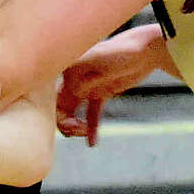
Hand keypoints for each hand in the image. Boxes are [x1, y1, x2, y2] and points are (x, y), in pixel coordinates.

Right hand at [56, 26, 162, 145]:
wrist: (145, 51)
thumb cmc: (119, 51)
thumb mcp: (97, 61)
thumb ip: (79, 74)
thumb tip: (69, 92)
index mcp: (66, 68)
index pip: (48, 93)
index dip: (49, 108)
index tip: (63, 118)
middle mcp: (73, 78)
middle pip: (58, 105)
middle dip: (63, 120)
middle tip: (76, 128)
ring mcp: (87, 86)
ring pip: (72, 112)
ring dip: (75, 125)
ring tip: (83, 133)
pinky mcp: (100, 93)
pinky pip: (92, 114)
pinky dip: (91, 128)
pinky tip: (92, 143)